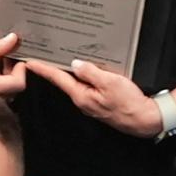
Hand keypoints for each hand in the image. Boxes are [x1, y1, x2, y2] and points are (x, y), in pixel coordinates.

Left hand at [27, 56, 167, 137]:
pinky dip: (84, 77)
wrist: (145, 120)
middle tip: (44, 55)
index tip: (29, 62)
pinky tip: (86, 70)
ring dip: (70, 72)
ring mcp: (91, 103)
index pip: (58, 79)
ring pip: (76, 83)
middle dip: (54, 68)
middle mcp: (82, 100)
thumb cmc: (129, 103)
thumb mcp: (110, 82)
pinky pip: (87, 86)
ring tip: (62, 58)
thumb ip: (91, 72)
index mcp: (81, 95)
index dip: (43, 69)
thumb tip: (75, 64)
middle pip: (65, 81)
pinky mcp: (100, 103)